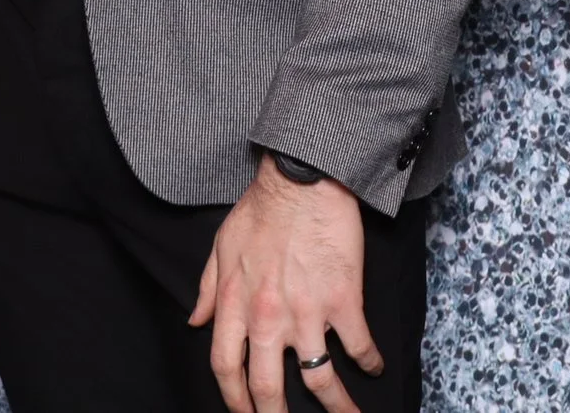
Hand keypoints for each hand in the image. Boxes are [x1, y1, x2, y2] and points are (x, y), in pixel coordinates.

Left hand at [190, 154, 380, 412]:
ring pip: (318, 379)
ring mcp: (308, 312)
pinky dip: (368, 362)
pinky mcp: (344, 299)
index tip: (244, 412)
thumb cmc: (262, 207)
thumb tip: (195, 322)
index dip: (234, 399)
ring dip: (335, 407)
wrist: (304, 178)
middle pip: (268, 388)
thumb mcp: (222, 246)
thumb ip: (208, 289)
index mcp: (235, 304)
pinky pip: (358, 345)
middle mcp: (268, 317)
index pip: (226, 368)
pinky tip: (374, 368)